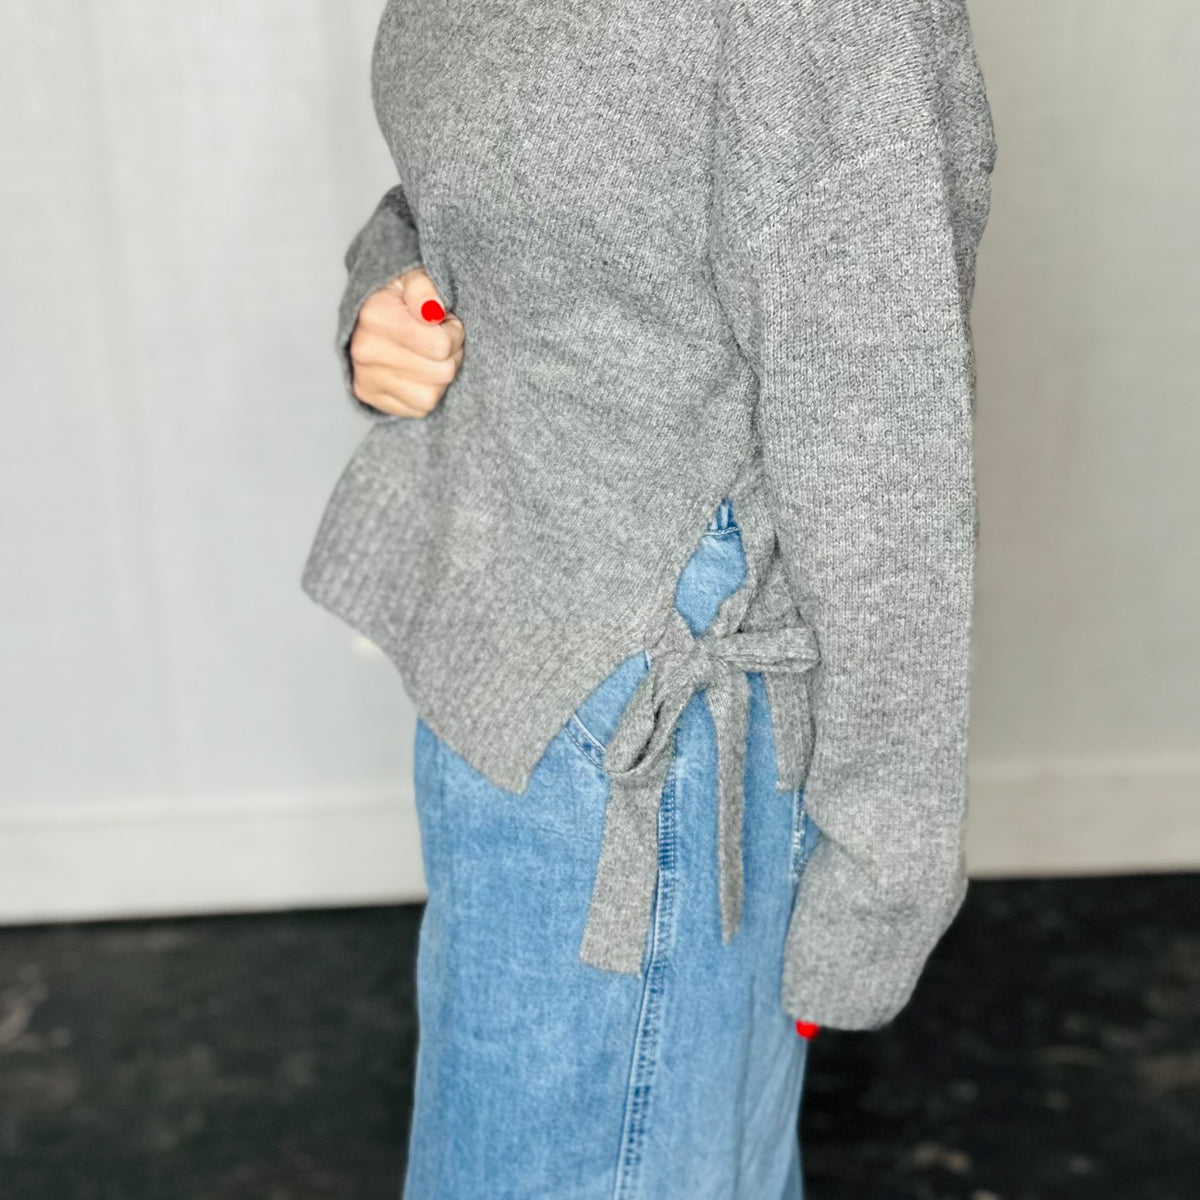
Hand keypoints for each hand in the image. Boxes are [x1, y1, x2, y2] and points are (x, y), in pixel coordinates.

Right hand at [348, 265, 464, 416]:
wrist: (368, 314)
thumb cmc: (402, 295)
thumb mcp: (414, 278)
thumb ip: (424, 288)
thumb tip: (431, 310)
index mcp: (375, 316)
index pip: (441, 346)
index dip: (453, 333)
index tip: (444, 322)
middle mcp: (365, 350)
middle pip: (441, 373)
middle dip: (450, 356)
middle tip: (440, 341)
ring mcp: (365, 377)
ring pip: (430, 397)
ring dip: (439, 378)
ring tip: (431, 358)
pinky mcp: (368, 396)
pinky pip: (417, 409)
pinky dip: (425, 392)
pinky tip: (419, 373)